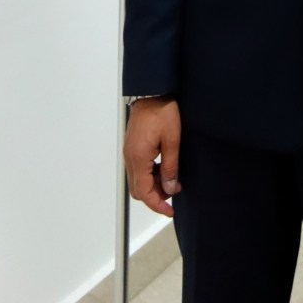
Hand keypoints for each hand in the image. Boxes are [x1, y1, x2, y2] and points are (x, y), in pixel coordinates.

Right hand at [123, 96, 181, 217]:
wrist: (152, 92)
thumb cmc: (161, 111)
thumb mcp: (172, 140)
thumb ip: (170, 167)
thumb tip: (170, 188)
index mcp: (138, 157)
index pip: (144, 192)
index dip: (157, 205)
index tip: (169, 210)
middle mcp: (130, 157)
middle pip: (138, 190)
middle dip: (155, 197)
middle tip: (173, 194)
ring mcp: (129, 152)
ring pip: (138, 180)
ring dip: (153, 185)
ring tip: (172, 179)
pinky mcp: (132, 146)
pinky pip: (138, 168)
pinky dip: (150, 174)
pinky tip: (163, 168)